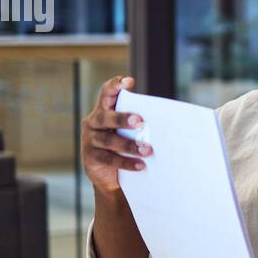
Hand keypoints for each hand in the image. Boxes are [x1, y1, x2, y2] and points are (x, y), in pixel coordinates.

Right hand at [82, 75, 150, 194]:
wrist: (106, 176)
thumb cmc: (122, 146)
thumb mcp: (127, 131)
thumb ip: (138, 123)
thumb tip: (168, 122)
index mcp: (103, 110)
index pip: (106, 93)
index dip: (115, 85)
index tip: (129, 81)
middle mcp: (93, 122)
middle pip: (105, 117)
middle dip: (122, 118)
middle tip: (140, 121)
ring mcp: (90, 140)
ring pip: (109, 140)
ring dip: (129, 145)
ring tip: (148, 150)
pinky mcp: (91, 157)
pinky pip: (110, 159)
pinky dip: (126, 162)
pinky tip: (141, 165)